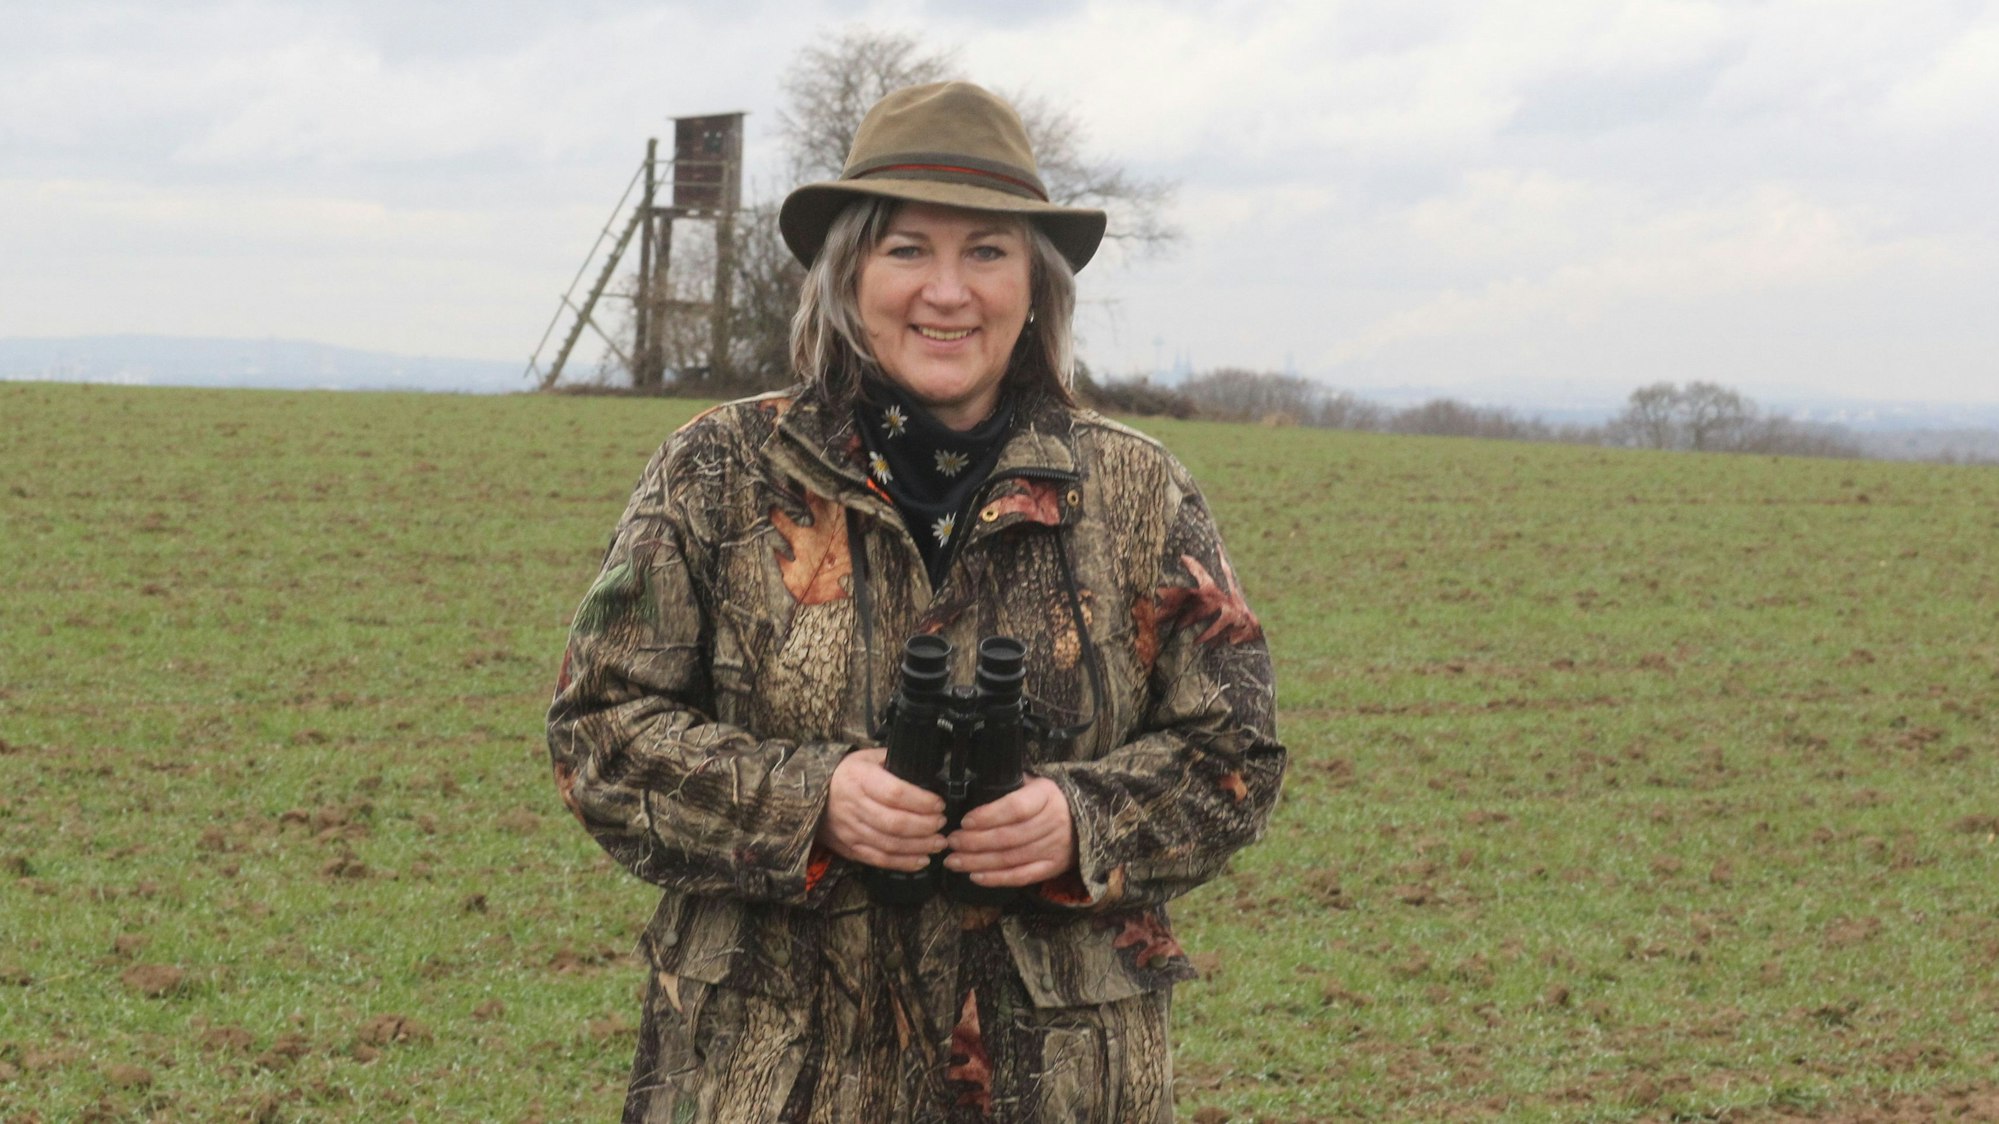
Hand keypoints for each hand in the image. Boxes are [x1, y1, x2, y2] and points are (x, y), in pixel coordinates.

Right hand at [816, 749, 946, 870]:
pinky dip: (903, 862)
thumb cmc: (847, 775)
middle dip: (925, 826)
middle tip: (942, 824)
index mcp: (859, 778)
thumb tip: (927, 768)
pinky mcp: (850, 848)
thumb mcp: (867, 758)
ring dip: (919, 846)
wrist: (810, 795)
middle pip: (895, 823)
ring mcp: (850, 830)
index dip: (921, 801)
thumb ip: (894, 761)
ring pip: (889, 844)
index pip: (895, 793)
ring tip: (938, 842)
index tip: (938, 804)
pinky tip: (921, 859)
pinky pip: (879, 860)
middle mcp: (853, 805)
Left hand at [944, 776, 1074, 886]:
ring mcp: (1054, 847)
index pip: (1015, 808)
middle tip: (951, 842)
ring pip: (1011, 859)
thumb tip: (967, 791)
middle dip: (975, 842)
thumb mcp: (1031, 784)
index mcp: (1046, 795)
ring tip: (954, 861)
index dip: (988, 816)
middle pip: (1009, 837)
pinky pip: (1021, 876)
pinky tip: (975, 876)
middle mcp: (1053, 821)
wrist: (1081, 821)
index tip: (964, 822)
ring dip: (978, 862)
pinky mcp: (1052, 867)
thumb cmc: (1044, 801)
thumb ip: (1006, 787)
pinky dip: (996, 878)